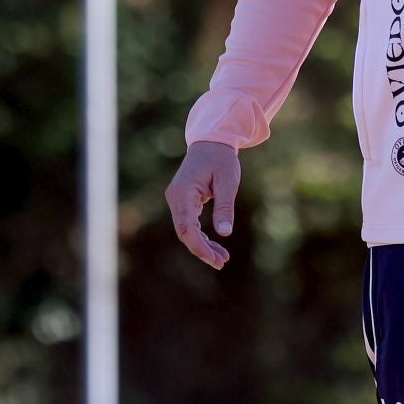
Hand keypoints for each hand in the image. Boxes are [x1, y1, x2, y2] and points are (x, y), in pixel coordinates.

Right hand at [166, 140, 241, 269]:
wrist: (211, 141)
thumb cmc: (221, 159)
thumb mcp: (228, 181)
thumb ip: (225, 206)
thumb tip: (224, 233)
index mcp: (183, 192)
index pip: (186, 227)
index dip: (198, 246)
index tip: (214, 258)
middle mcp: (175, 198)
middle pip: (184, 232)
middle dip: (202, 249)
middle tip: (222, 261)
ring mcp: (177, 200)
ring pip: (186, 230)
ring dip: (202, 245)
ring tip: (222, 257)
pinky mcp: (182, 202)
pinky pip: (189, 224)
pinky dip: (201, 235)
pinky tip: (214, 245)